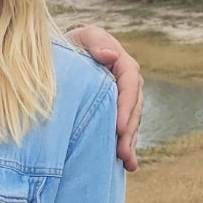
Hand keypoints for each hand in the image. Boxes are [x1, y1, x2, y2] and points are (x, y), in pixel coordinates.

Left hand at [66, 25, 142, 171]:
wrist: (68, 51)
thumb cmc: (75, 42)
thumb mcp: (84, 36)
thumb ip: (96, 43)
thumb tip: (110, 55)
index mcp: (123, 64)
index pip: (130, 85)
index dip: (126, 106)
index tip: (118, 127)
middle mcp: (128, 83)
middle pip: (134, 108)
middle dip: (129, 131)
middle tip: (122, 152)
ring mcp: (123, 99)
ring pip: (131, 122)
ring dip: (130, 143)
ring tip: (128, 163)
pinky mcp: (116, 112)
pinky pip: (124, 129)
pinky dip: (126, 146)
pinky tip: (127, 165)